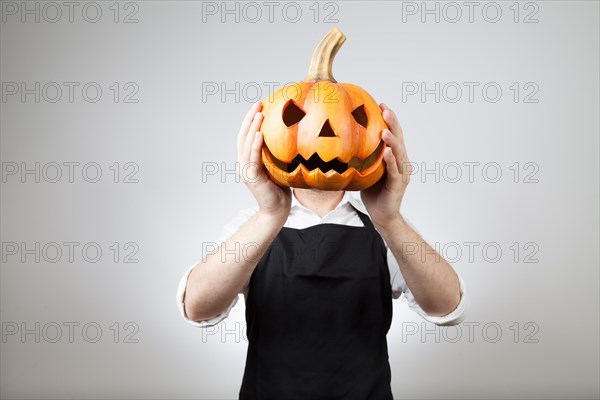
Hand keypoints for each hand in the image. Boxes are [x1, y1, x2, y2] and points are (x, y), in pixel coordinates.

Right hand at [237, 101, 290, 222]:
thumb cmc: (281, 189)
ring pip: (246, 145)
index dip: (250, 120)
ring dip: (251, 128)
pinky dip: (254, 145)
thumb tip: (295, 135)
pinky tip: (259, 134)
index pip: (246, 136)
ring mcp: (246, 171)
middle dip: (249, 119)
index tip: (259, 106)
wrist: (277, 211)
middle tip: (258, 104)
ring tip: (258, 114)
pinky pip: (252, 159)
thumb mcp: (280, 166)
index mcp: (249, 160)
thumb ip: (279, 153)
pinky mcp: (252, 178)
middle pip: (243, 136)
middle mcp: (244, 164)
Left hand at [360, 103, 412, 229]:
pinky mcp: (398, 185)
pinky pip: (395, 170)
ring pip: (398, 153)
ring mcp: (401, 173)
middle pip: (398, 138)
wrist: (382, 216)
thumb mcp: (363, 171)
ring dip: (392, 140)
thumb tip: (337, 143)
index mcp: (393, 157)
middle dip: (393, 122)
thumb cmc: (372, 193)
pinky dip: (391, 160)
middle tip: (385, 109)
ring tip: (385, 129)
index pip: (392, 134)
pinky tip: (386, 151)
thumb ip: (359, 157)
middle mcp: (400, 162)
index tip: (380, 104)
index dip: (389, 119)